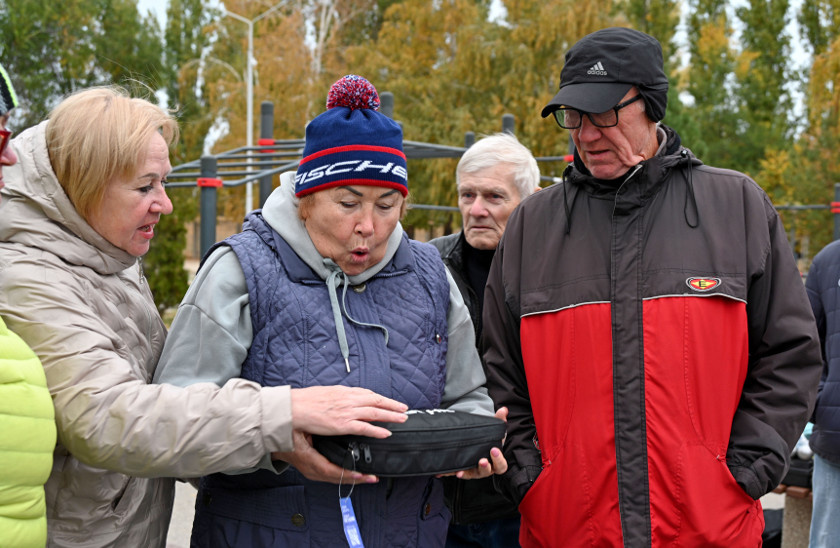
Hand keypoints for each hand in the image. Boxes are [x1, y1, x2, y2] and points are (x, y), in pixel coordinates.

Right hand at [271, 430, 378, 484]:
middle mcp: (312, 470)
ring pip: (336, 480)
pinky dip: (345, 476)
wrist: (275, 441)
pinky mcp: (315, 471)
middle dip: (355, 480)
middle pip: (336, 479)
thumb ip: (313, 430)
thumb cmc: (286, 434)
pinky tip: (356, 473)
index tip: (360, 474)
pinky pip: (333, 476)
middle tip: (372, 478)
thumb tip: (330, 425)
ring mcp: (313, 472)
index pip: (330, 470)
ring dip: (353, 479)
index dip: (346, 473)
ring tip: (368, 477)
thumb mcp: (298, 430)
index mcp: (308, 460)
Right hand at [290, 385, 407, 437]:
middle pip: (376, 400)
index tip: (389, 401)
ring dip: (391, 416)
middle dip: (392, 405)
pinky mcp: (343, 424)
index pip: (367, 393)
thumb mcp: (325, 393)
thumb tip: (342, 398)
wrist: (294, 407)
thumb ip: (337, 396)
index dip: (380, 398)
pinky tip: (387, 433)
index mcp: (343, 391)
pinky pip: (365, 427)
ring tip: (402, 419)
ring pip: (375, 413)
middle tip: (404, 408)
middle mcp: (348, 399)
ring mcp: (347, 411)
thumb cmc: (305, 401)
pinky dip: (378, 430)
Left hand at [440, 407, 508, 479]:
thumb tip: (503, 409)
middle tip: (481, 460)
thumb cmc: (490, 441)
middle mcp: (485, 469)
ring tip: (460, 472)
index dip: (498, 459)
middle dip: (484, 466)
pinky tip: (441, 473)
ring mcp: (473, 471)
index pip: (501, 465)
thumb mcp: (495, 431)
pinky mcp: (462, 471)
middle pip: (487, 471)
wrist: (479, 444)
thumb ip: (500, 419)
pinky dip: (448, 473)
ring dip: (465, 473)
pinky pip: (455, 473)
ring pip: (470, 475)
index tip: (494, 449)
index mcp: (496, 462)